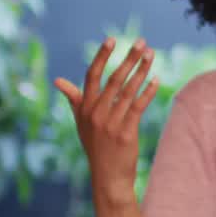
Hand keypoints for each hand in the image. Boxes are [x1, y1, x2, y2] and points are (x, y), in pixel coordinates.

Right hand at [54, 37, 158, 205]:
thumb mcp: (81, 123)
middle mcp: (96, 114)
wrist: (107, 177)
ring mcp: (111, 123)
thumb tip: (58, 81)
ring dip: (142, 70)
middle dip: (129, 58)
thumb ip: (73, 100)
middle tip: (142, 42)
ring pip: (129, 90)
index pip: (92, 76)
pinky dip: (148, 91)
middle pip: (114, 79)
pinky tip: (156, 79)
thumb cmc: (96, 147)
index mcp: (85, 109)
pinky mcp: (126, 132)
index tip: (112, 39)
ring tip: (152, 55)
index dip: (102, 56)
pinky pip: (139, 106)